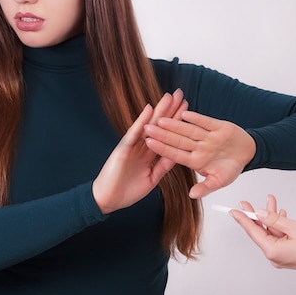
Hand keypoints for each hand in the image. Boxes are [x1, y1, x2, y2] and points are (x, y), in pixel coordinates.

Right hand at [92, 90, 187, 213]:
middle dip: (170, 110)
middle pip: (159, 125)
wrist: (108, 200)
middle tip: (181, 94)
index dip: (176, 121)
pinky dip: (141, 121)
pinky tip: (148, 109)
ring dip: (159, 110)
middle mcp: (141, 146)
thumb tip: (177, 155)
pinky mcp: (123, 149)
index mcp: (148, 153)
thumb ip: (163, 166)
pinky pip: (134, 133)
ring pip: (149, 125)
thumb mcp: (152, 178)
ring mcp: (132, 146)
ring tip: (170, 96)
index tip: (187, 109)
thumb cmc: (127, 191)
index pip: (165, 134)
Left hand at [143, 110, 255, 198]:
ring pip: (189, 130)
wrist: (248, 153)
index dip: (162, 148)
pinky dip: (196, 118)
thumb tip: (192, 195)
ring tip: (160, 118)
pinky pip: (205, 122)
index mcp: (196, 160)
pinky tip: (184, 113)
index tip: (148, 143)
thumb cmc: (232, 167)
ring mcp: (207, 137)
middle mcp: (199, 147)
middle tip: (146, 127)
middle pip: (178, 140)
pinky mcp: (218, 127)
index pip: (175, 154)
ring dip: (175, 124)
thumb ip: (206, 187)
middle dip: (162, 134)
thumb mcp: (220, 181)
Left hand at [232, 195, 295, 287]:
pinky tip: (280, 215)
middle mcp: (274, 256)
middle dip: (256, 216)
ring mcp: (281, 257)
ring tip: (271, 202)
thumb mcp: (294, 227)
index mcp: (273, 251)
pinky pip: (278, 238)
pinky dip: (279, 226)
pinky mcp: (287, 255)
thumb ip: (274, 219)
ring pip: (271, 233)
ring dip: (271, 218)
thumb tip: (259, 214)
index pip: (253, 231)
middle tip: (247, 204)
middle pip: (260, 232)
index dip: (243, 219)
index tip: (234, 211)